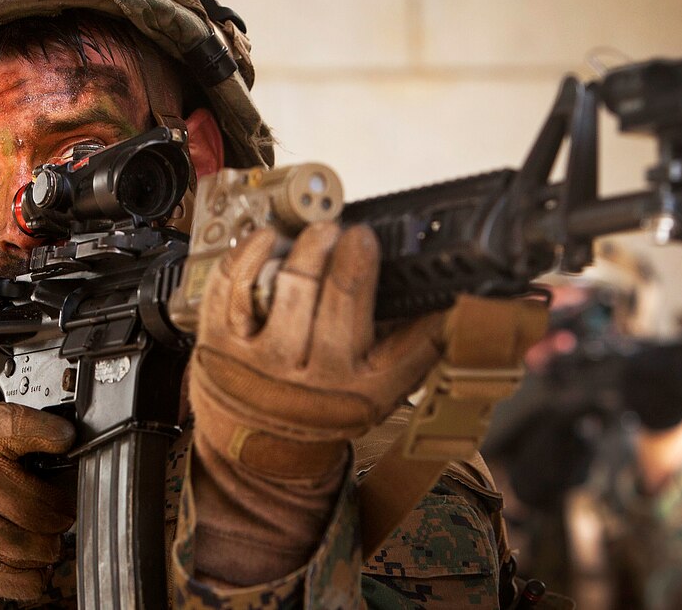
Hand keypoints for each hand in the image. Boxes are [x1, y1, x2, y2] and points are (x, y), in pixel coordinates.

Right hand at [0, 402, 75, 603]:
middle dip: (62, 505)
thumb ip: (21, 428)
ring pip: (47, 546)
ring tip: (33, 527)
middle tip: (53, 500)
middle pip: (53, 506)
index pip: (21, 427)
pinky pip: (33, 581)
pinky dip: (34, 571)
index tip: (65, 437)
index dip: (51, 432)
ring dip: (48, 540)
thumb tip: (70, 439)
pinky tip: (21, 551)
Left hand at [187, 222, 545, 585]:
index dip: (388, 281)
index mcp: (364, 389)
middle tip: (352, 231)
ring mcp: (263, 364)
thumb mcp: (382, 389)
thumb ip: (419, 346)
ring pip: (290, 287)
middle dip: (347, 253)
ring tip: (319, 232)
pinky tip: (269, 238)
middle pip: (337, 297)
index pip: (391, 330)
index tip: (377, 241)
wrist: (260, 451)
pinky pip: (234, 288)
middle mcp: (315, 380)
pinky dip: (251, 254)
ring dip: (307, 248)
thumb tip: (461, 300)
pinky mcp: (220, 348)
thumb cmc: (326, 407)